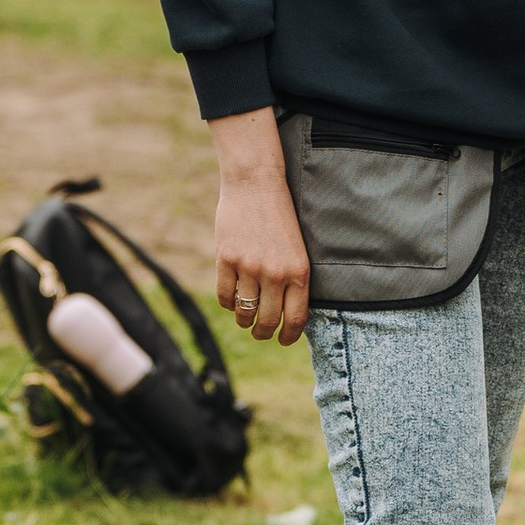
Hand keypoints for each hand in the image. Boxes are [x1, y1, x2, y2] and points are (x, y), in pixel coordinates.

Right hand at [209, 110, 309, 345]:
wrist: (256, 183)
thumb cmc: (280, 216)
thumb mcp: (297, 248)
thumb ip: (293, 278)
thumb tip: (287, 312)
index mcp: (299, 271)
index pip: (296, 318)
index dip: (288, 336)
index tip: (283, 341)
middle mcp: (276, 273)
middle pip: (268, 320)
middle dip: (264, 332)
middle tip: (260, 333)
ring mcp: (249, 266)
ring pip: (244, 310)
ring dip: (244, 320)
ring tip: (245, 318)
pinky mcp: (226, 259)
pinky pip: (224, 295)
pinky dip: (227, 303)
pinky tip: (231, 299)